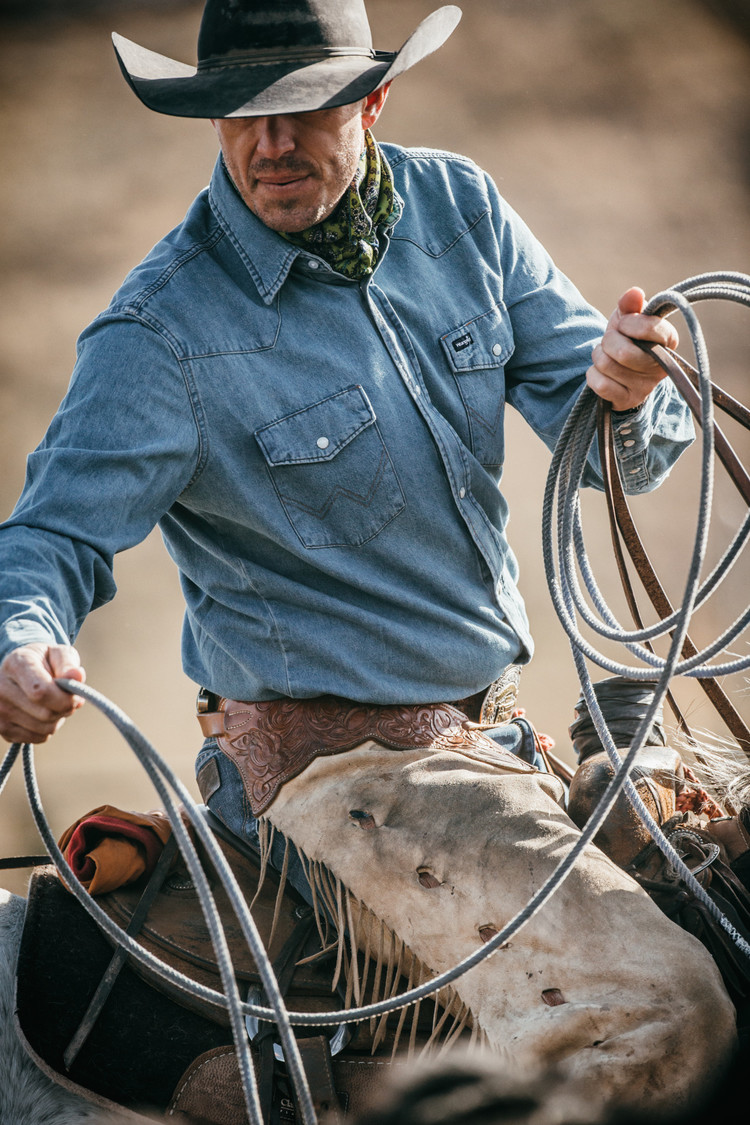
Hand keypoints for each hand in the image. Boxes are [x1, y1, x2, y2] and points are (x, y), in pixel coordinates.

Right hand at [0, 643, 84, 743]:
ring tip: (54, 703)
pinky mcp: (2, 729)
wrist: (18, 672)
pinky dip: (48, 729)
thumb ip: (68, 663)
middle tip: (67, 697)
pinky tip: (43, 713)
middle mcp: (1, 689)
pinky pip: (39, 738)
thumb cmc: (43, 661)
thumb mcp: (57, 654)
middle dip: (65, 708)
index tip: (75, 694)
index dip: (64, 698)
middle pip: (45, 713)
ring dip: (58, 718)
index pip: (40, 692)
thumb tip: (77, 676)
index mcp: (15, 665)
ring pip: (44, 729)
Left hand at [586, 287, 678, 410]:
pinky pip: (599, 384)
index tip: (623, 323)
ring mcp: (645, 386)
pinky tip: (602, 373)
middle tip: (611, 342)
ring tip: (606, 356)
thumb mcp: (627, 318)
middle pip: (623, 352)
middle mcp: (661, 366)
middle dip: (608, 342)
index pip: (649, 328)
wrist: (620, 372)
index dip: (628, 323)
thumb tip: (634, 292)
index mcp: (668, 340)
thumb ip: (630, 304)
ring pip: (607, 365)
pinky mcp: (627, 401)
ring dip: (598, 356)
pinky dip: (593, 375)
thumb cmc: (627, 339)